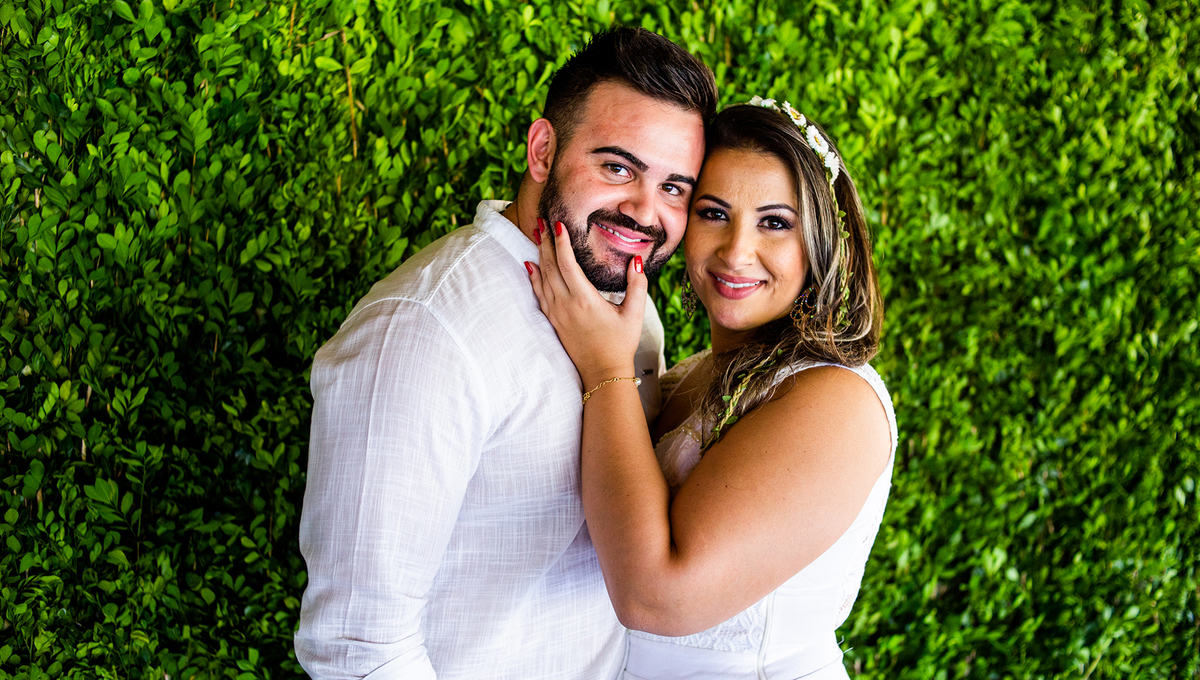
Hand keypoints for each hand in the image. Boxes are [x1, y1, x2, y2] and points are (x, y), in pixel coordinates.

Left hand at [526, 219, 645, 386]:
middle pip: (550, 266)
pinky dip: (533, 277)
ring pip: (542, 277)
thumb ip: (637, 285)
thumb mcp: (634, 313)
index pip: (567, 263)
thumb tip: (637, 260)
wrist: (602, 373)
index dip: (561, 242)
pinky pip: (539, 293)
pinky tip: (530, 265)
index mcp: (584, 299)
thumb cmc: (620, 343)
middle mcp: (566, 304)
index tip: (558, 224)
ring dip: (538, 255)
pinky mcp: (553, 321)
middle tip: (541, 221)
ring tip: (536, 235)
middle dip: (545, 242)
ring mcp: (557, 313)